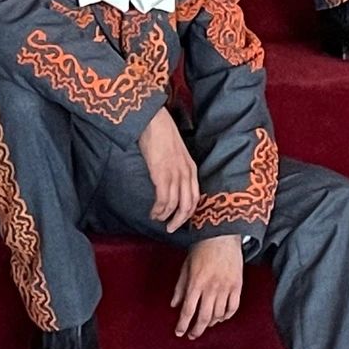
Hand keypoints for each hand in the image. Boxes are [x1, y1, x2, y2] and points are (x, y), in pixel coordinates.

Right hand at [138, 107, 199, 229]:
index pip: (195, 196)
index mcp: (191, 167)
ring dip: (166, 216)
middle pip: (188, 205)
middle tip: (170, 228)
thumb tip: (170, 180)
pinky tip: (153, 212)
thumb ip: (176, 166)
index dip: (189, 212)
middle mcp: (186, 173)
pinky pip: (163, 200)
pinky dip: (159, 210)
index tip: (180, 219)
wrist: (153, 119)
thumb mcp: (175, 152)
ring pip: (175, 205)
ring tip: (157, 219)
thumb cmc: (161, 133)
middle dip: (180, 220)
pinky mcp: (162, 174)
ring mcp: (175, 174)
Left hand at [171, 235, 245, 338]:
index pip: (188, 311)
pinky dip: (227, 315)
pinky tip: (222, 317)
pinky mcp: (237, 285)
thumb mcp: (186, 266)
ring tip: (206, 324)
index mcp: (196, 283)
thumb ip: (180, 287)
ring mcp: (226, 287)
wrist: (222, 235)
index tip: (179, 332)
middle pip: (203, 317)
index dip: (183, 325)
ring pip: (218, 315)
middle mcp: (211, 288)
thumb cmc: (202, 248)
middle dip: (196, 330)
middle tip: (192, 335)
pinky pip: (233, 307)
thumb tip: (174, 305)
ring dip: (211, 323)